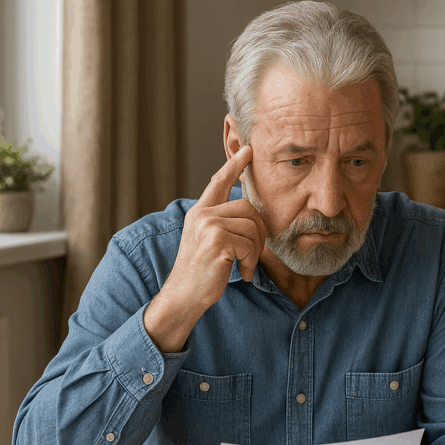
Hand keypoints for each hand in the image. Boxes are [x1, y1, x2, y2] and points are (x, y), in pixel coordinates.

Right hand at [144, 146, 264, 352]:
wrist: (185, 295)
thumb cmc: (203, 271)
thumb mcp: (210, 241)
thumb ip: (224, 223)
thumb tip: (250, 211)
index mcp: (200, 211)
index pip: (219, 181)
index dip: (235, 164)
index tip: (249, 149)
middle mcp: (202, 214)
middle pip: (248, 208)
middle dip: (258, 233)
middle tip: (252, 255)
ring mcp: (208, 225)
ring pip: (252, 227)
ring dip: (255, 252)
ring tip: (244, 266)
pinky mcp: (216, 240)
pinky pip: (250, 244)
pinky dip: (251, 262)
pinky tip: (242, 273)